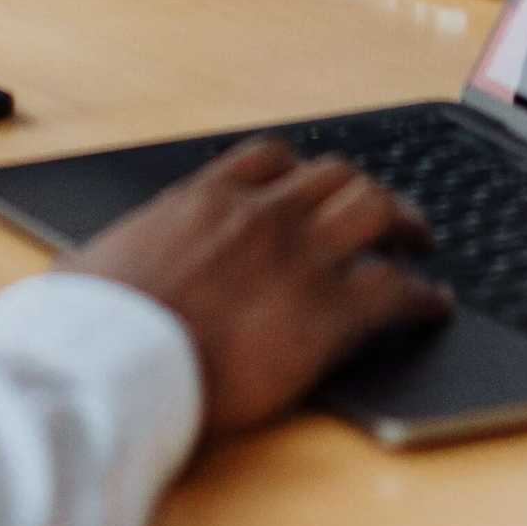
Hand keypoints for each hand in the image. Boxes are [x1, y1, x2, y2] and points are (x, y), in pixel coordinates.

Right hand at [77, 137, 448, 434]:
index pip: (271, 159)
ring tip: (420, 242)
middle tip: (385, 213)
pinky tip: (434, 305)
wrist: (118, 366)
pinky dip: (423, 295)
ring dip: (405, 223)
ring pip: (376, 211)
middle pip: (336, 177)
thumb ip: (119, 256)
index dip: (301, 171)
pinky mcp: (326, 314)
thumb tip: (92, 274)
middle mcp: (260, 214)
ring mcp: (298, 258)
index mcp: (204, 199)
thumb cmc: (96, 326)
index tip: (312, 186)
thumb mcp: (96, 265)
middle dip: (365, 190)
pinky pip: (396, 290)